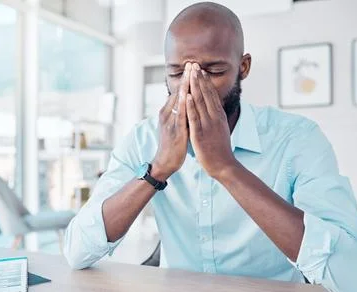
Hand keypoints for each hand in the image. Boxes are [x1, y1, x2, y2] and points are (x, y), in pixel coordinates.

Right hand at [152, 62, 191, 180]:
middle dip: (186, 78)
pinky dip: (185, 104)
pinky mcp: (176, 131)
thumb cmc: (172, 145)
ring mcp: (171, 122)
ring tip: (191, 73)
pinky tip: (189, 95)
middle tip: (192, 63)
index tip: (192, 66)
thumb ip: (178, 114)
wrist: (164, 163)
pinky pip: (181, 115)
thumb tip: (185, 103)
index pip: (178, 92)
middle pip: (178, 93)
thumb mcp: (174, 126)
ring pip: (179, 101)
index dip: (186, 79)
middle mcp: (167, 115)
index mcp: (167, 113)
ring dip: (185, 86)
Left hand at [186, 63, 237, 179]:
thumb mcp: (220, 128)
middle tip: (194, 64)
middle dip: (199, 78)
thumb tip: (214, 108)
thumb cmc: (220, 148)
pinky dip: (191, 106)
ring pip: (200, 102)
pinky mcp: (200, 134)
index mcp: (218, 116)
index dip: (205, 81)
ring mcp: (207, 125)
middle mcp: (214, 117)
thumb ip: (216, 117)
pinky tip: (187, 96)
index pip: (211, 94)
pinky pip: (195, 118)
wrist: (224, 165)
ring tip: (190, 73)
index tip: (200, 69)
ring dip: (195, 87)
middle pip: (206, 94)